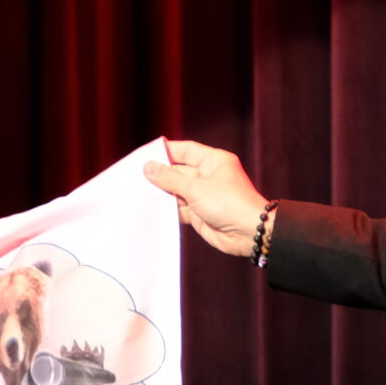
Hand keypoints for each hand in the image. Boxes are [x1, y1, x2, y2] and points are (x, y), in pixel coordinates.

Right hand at [142, 140, 269, 257]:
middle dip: (160, 176)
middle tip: (136, 177)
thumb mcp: (196, 188)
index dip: (166, 151)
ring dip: (162, 194)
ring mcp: (204, 195)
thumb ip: (170, 179)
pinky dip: (168, 210)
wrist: (250, 233)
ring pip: (177, 191)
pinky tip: (151, 209)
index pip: (185, 150)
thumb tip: (149, 167)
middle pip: (178, 172)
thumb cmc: (230, 204)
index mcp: (213, 161)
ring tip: (139, 193)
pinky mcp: (200, 213)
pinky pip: (180, 208)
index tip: (145, 155)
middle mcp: (208, 176)